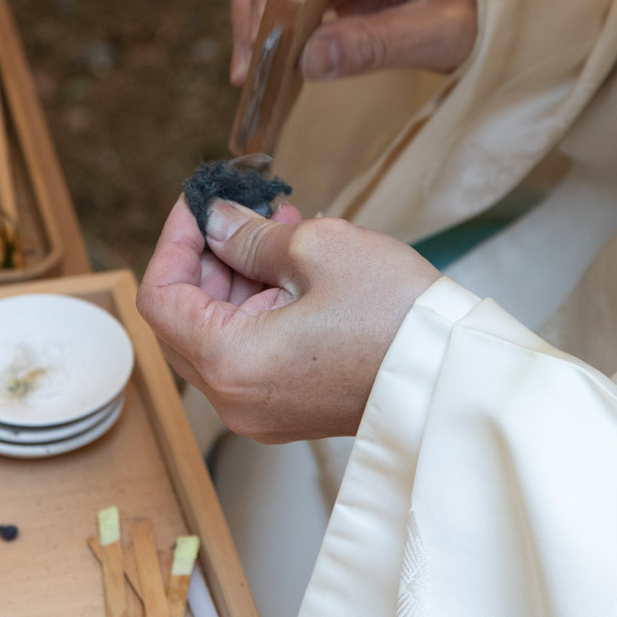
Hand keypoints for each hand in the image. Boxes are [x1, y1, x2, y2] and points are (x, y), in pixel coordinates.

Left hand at [136, 195, 437, 443]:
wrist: (455, 376)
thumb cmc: (395, 315)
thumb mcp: (317, 249)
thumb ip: (249, 236)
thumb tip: (217, 222)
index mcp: (230, 362)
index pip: (160, 298)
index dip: (173, 241)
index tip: (198, 205)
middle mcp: (235, 399)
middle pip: (184, 321)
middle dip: (207, 259)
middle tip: (241, 211)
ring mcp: (262, 411)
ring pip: (218, 335)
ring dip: (237, 279)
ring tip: (281, 226)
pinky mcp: (290, 409)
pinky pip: (251, 353)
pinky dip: (260, 307)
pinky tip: (293, 266)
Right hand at [231, 0, 477, 84]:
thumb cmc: (487, 4)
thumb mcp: (442, 34)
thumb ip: (376, 45)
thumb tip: (306, 61)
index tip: (263, 46)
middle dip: (259, 9)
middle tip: (252, 70)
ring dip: (259, 11)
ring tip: (255, 68)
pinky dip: (276, 13)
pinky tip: (274, 52)